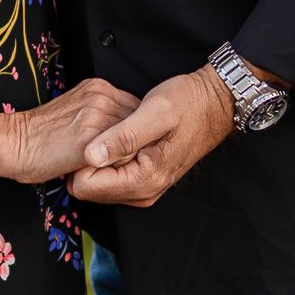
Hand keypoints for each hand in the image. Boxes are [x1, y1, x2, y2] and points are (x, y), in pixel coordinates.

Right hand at [3, 79, 139, 188]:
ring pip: (134, 139)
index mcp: (98, 87)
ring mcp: (99, 112)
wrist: (13, 143)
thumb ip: (101, 113)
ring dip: (127, 155)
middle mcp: (102, 95)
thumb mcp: (75, 112)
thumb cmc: (41, 137)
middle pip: (139, 123)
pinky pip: (123, 153)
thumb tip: (125, 132)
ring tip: (110, 167)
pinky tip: (103, 170)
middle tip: (121, 161)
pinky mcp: (93, 135)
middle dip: (133, 144)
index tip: (123, 149)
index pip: (136, 111)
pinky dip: (118, 165)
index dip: (132, 133)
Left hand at [68, 66, 233, 208]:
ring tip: (112, 132)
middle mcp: (144, 192)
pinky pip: (112, 177)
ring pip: (99, 184)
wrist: (214, 103)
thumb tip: (90, 156)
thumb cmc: (188, 103)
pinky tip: (118, 137)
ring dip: (98, 159)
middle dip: (87, 162)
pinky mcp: (145, 179)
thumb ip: (123, 136)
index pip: (87, 186)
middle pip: (90, 188)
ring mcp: (145, 188)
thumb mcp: (155, 112)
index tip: (90, 135)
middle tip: (102, 130)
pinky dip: (109, 158)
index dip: (80, 159)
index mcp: (144, 179)